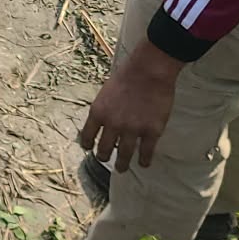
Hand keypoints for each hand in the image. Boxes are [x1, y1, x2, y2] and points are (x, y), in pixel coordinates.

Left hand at [78, 40, 184, 171]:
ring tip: (122, 169)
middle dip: (103, 157)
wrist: (149, 70)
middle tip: (105, 159)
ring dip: (122, 165)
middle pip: (103, 150)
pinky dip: (144, 160)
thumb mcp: (105, 92)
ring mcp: (132, 130)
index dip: (87, 144)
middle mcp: (113, 124)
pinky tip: (144, 163)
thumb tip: (101, 122)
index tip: (89, 148)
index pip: (87, 136)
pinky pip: (146, 152)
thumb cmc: (127, 76)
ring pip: (124, 155)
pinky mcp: (151, 132)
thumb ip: (103, 109)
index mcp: (98, 112)